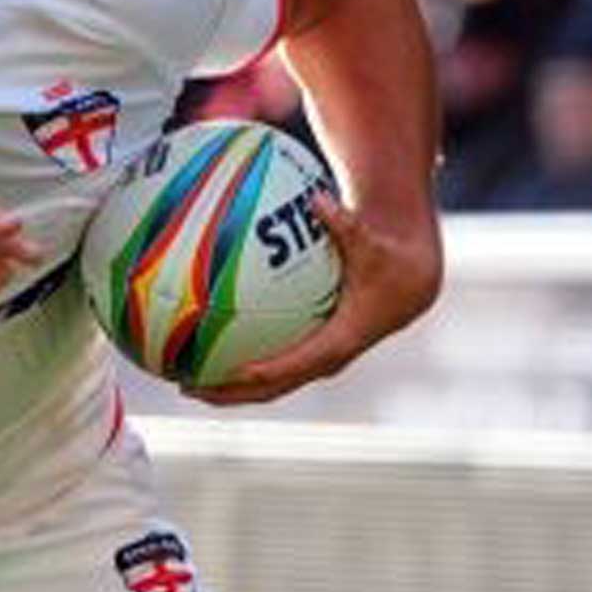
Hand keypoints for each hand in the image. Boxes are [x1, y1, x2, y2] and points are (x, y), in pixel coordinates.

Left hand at [190, 192, 440, 405]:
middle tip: (188, 386)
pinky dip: (238, 369)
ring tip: (183, 381)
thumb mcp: (370, 243)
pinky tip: (202, 354)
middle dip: (231, 392)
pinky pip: (270, 367)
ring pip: (269, 385)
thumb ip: (344, 225)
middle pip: (274, 387)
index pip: (301, 361)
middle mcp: (326, 358)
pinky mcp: (310, 352)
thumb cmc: (387, 261)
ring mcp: (316, 359)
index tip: (236, 372)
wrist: (408, 285)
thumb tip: (317, 200)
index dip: (270, 370)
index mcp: (341, 338)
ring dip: (228, 388)